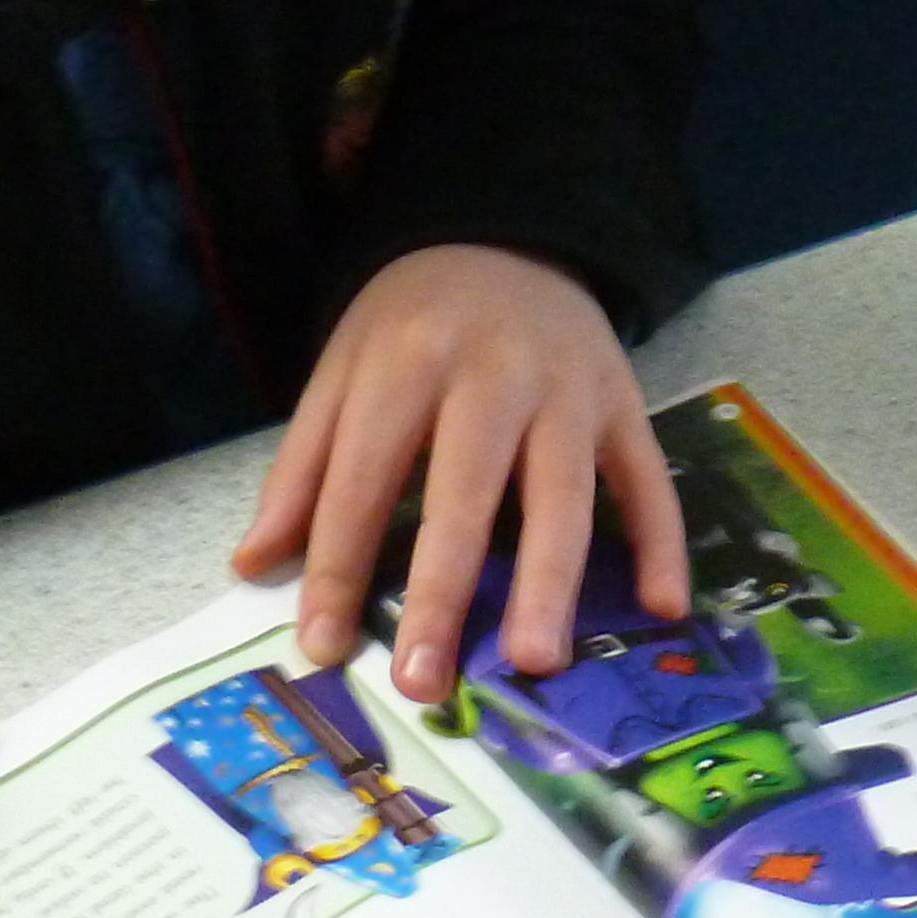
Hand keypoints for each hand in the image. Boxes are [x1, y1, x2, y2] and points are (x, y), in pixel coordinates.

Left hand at [234, 244, 684, 697]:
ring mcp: (570, 388)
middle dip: (444, 587)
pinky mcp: (626, 403)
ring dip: (551, 579)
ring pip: (564, 492)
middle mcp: (495, 372)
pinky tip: (662, 608)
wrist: (508, 237)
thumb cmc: (413, 321)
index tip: (323, 646)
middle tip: (424, 680)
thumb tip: (254, 566)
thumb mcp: (342, 369)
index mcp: (408, 360)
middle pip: (467, 489)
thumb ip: (303, 467)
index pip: (367, 475)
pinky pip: (647, 478)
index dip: (341, 563)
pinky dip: (661, 541)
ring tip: (533, 661)